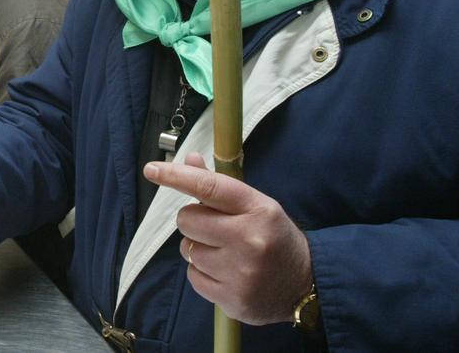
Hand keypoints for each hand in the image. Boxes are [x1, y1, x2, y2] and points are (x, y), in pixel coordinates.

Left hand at [143, 153, 312, 325]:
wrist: (306, 285)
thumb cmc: (275, 237)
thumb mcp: (257, 206)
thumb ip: (220, 185)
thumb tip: (189, 159)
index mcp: (258, 209)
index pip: (208, 186)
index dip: (176, 176)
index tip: (152, 169)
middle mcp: (249, 239)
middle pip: (187, 219)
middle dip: (193, 221)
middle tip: (215, 228)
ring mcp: (240, 272)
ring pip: (187, 249)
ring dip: (198, 248)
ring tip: (225, 253)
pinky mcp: (232, 299)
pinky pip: (192, 276)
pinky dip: (202, 273)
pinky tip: (226, 272)